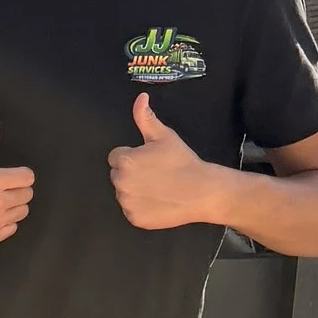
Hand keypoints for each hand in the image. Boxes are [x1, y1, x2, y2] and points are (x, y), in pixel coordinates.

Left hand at [109, 91, 229, 229]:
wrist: (202, 191)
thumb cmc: (183, 161)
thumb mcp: (164, 136)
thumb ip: (145, 117)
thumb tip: (140, 98)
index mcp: (125, 161)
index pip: (116, 157)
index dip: (133, 157)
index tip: (149, 160)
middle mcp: (121, 183)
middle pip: (118, 175)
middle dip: (132, 173)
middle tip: (155, 173)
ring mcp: (127, 203)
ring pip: (124, 193)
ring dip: (135, 190)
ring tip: (158, 187)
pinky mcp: (135, 219)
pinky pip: (132, 210)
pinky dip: (141, 207)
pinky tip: (158, 201)